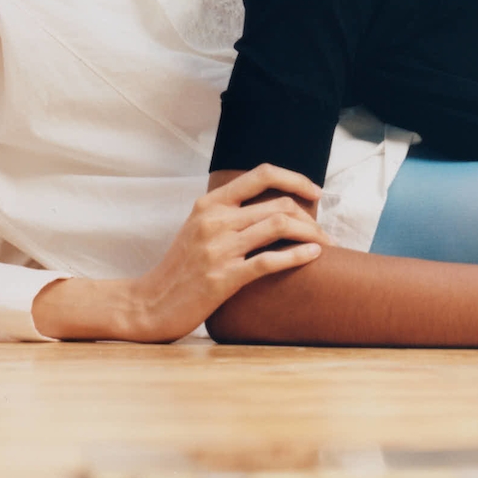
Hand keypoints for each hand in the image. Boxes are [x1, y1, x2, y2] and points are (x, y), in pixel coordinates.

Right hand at [127, 164, 330, 342]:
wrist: (150, 303)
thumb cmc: (180, 268)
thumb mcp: (198, 228)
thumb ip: (228, 213)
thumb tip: (270, 206)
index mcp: (209, 203)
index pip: (261, 174)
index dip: (295, 178)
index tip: (315, 192)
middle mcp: (214, 220)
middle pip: (278, 203)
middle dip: (309, 217)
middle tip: (323, 233)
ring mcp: (218, 248)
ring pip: (279, 225)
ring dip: (311, 234)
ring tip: (326, 246)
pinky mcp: (223, 278)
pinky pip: (270, 260)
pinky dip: (299, 256)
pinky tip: (315, 257)